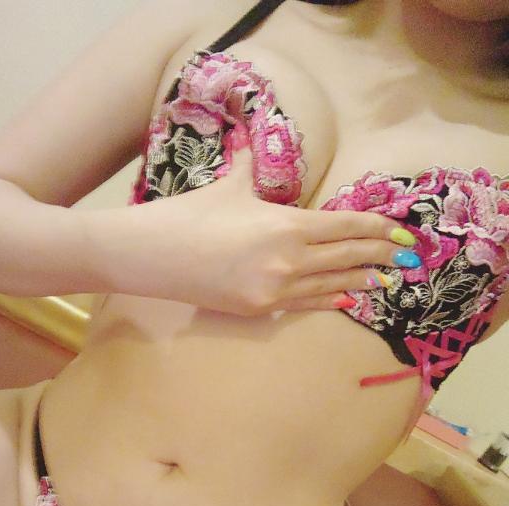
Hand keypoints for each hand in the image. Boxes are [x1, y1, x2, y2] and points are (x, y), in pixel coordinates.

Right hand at [131, 142, 417, 315]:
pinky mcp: (260, 310)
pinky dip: (329, 300)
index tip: (400, 232)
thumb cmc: (192, 214)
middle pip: (346, 256)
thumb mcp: (231, 184)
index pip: (346, 225)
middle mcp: (289, 260)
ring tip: (384, 281)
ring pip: (331, 285)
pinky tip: (345, 299)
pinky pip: (305, 304)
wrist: (154, 257)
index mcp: (287, 225)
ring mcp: (275, 290)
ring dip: (361, 281)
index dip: (377, 229)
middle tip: (407, 257)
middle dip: (379, 255)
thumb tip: (259, 142)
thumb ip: (255, 169)